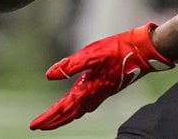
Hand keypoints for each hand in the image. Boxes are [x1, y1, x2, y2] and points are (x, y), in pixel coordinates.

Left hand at [30, 23, 173, 130]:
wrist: (141, 52)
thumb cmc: (117, 50)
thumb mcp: (91, 54)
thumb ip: (70, 65)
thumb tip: (49, 75)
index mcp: (88, 88)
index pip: (64, 108)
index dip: (49, 118)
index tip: (35, 125)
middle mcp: (93, 94)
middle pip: (69, 113)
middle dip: (53, 120)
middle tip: (38, 126)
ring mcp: (100, 92)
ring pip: (77, 110)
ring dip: (63, 116)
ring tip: (51, 120)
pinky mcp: (105, 87)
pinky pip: (86, 104)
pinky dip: (75, 108)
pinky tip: (74, 106)